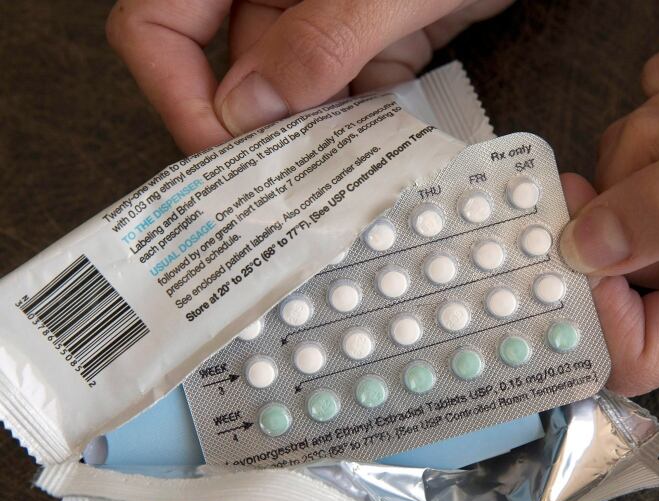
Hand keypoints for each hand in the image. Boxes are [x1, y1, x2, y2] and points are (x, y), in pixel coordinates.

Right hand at [107, 0, 511, 153]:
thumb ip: (321, 39)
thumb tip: (248, 110)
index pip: (159, 24)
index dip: (176, 94)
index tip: (222, 154)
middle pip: (232, 79)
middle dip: (257, 143)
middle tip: (285, 200)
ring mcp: (322, 20)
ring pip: (292, 101)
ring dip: (314, 147)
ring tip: (338, 192)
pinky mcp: (368, 42)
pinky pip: (347, 98)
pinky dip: (360, 132)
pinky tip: (377, 160)